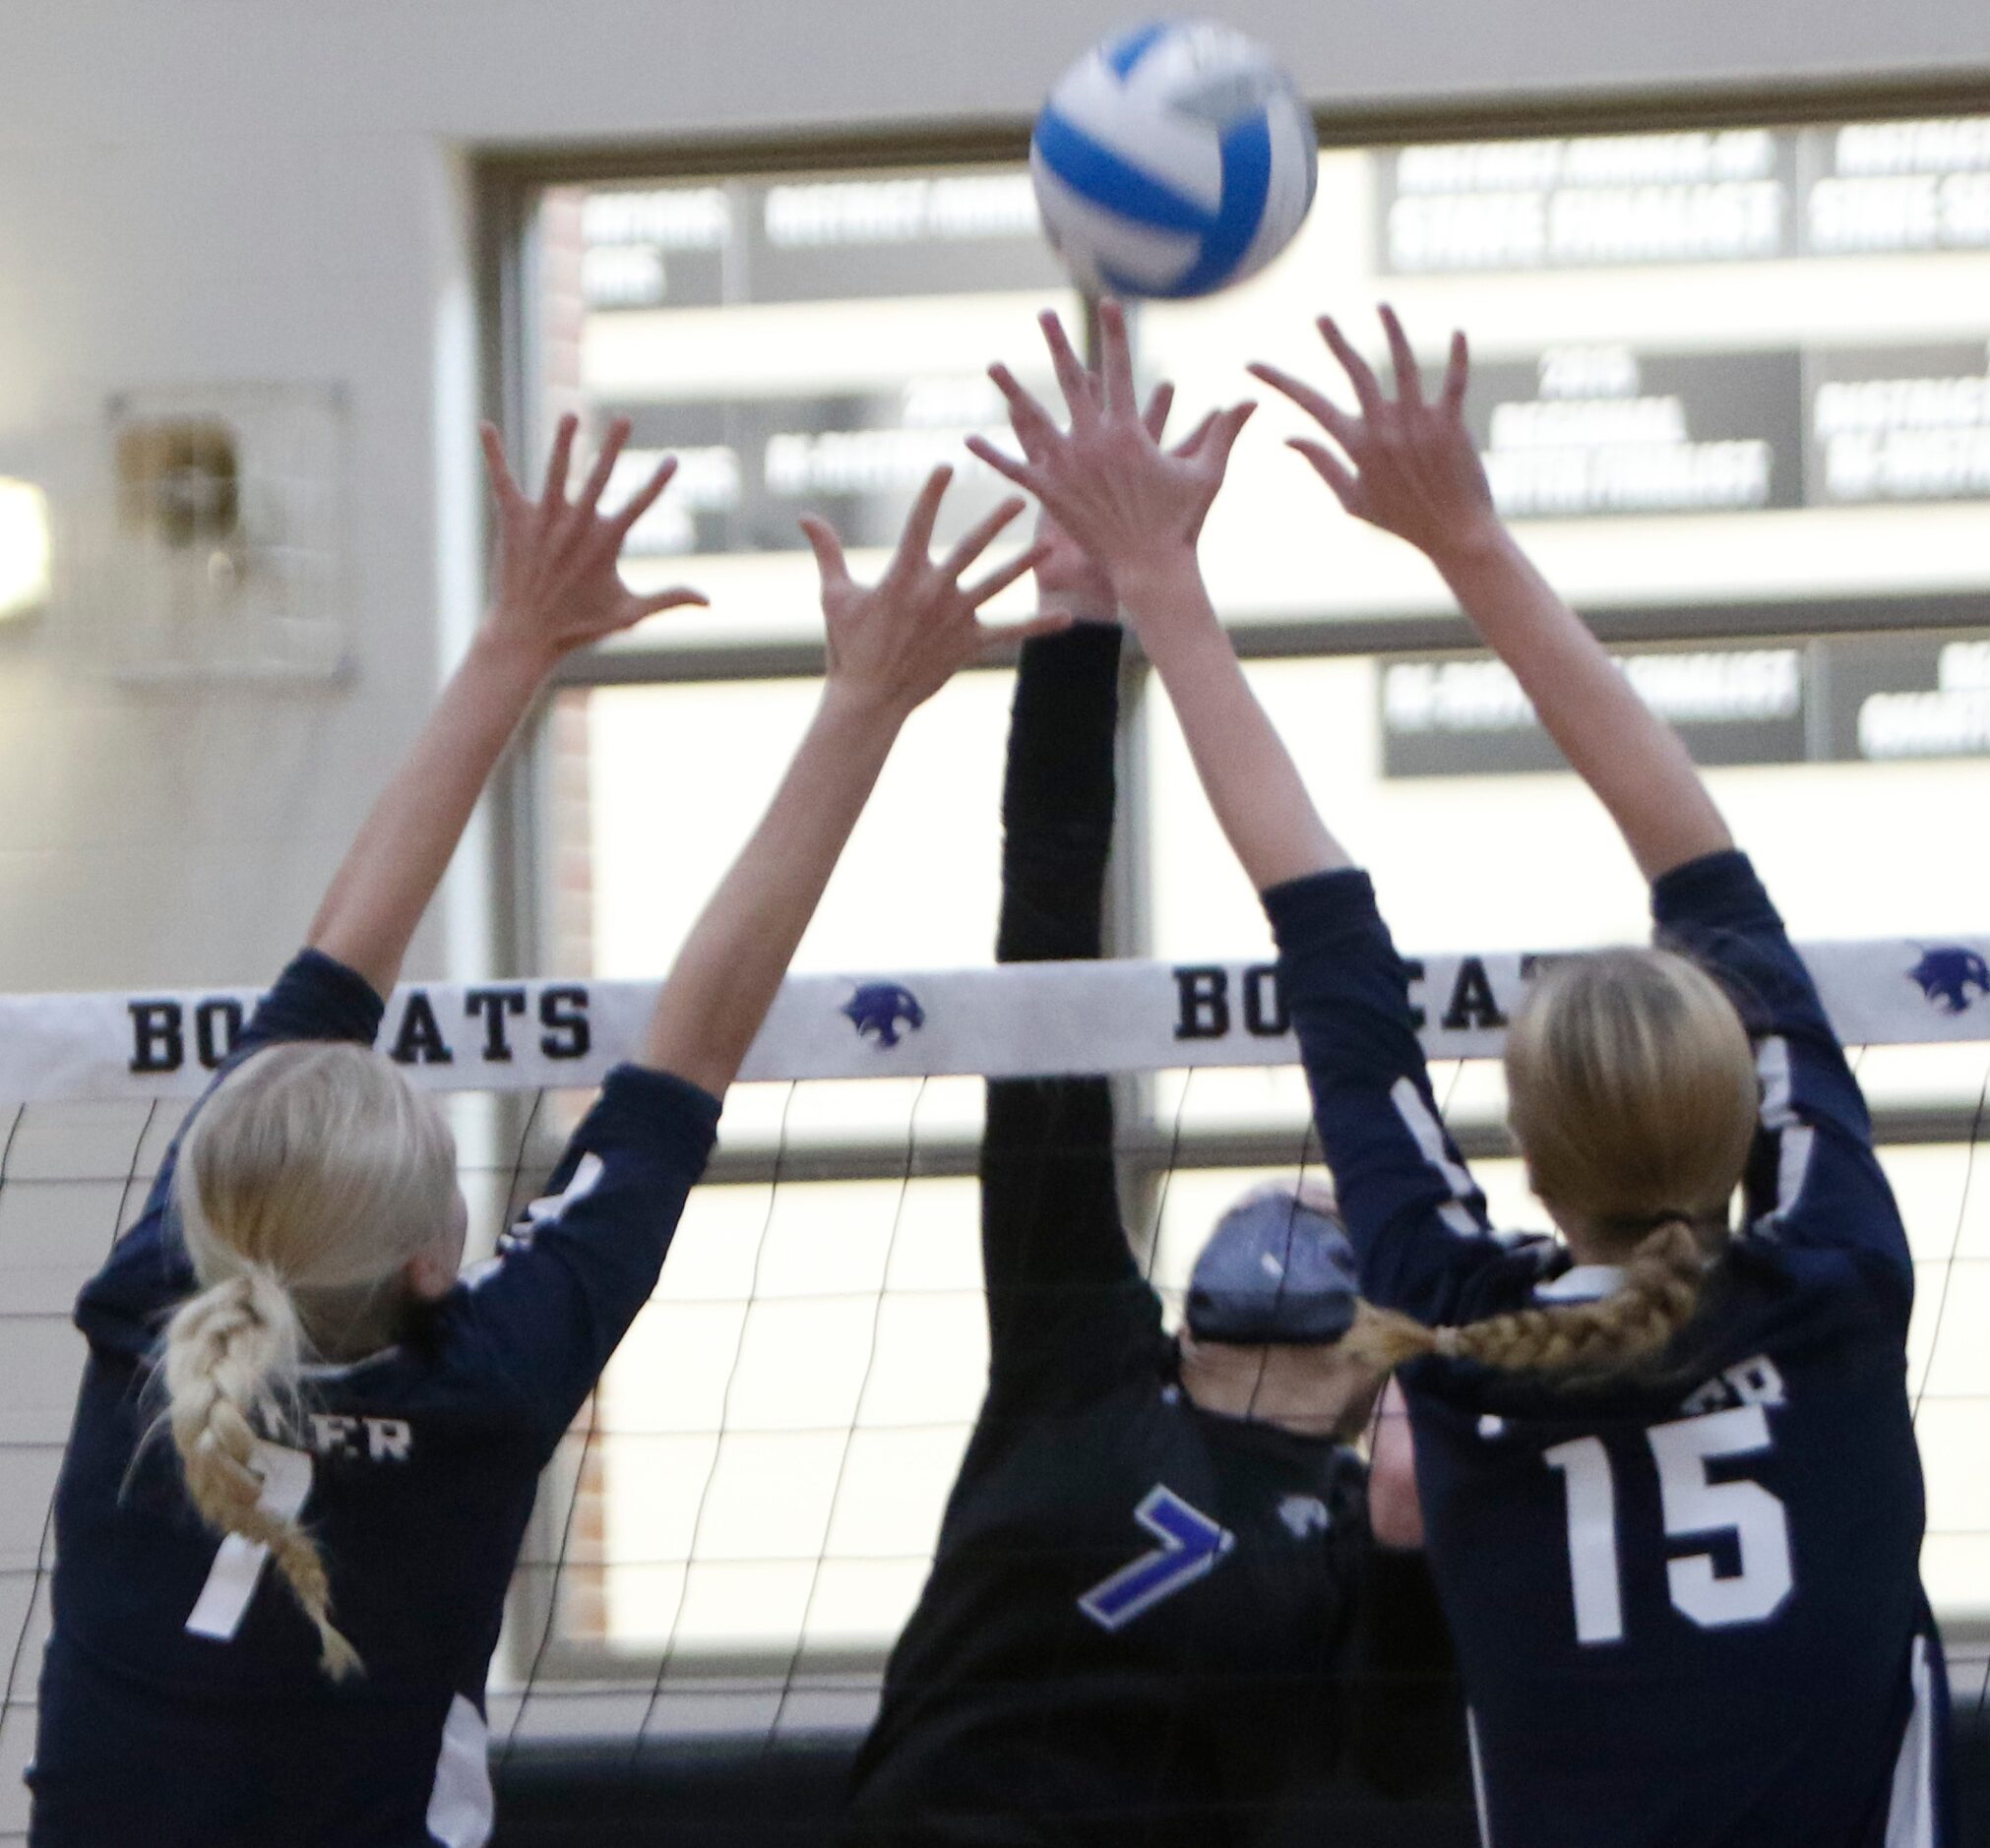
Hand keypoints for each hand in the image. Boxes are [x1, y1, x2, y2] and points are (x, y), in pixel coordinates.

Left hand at [479, 413, 705, 667]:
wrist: (525, 634)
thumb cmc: (579, 625)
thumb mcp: (629, 614)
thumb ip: (668, 599)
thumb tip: (710, 600)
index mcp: (605, 544)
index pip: (638, 506)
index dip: (657, 484)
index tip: (672, 460)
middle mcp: (575, 527)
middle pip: (598, 479)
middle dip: (613, 448)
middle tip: (625, 419)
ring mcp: (543, 522)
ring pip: (554, 473)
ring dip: (563, 443)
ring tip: (571, 415)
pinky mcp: (514, 521)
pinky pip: (502, 481)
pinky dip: (494, 454)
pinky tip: (485, 426)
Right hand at [801, 467, 1062, 721]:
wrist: (869, 698)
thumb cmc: (848, 646)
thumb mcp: (834, 596)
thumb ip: (827, 551)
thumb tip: (805, 517)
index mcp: (902, 574)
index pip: (918, 522)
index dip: (932, 492)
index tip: (946, 466)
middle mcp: (934, 591)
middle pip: (971, 547)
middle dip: (995, 520)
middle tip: (1019, 497)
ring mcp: (956, 618)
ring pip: (996, 583)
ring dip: (1024, 562)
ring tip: (1048, 545)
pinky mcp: (969, 643)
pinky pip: (1009, 632)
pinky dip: (1038, 625)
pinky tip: (1067, 618)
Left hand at [968, 302, 1252, 587]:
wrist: (1151, 569)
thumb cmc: (1182, 524)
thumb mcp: (1208, 474)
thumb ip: (1225, 432)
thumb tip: (1253, 398)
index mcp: (1128, 431)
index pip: (1121, 370)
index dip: (1114, 334)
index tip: (1106, 303)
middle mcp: (1093, 441)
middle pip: (1072, 382)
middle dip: (1058, 344)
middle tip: (1044, 314)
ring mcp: (1068, 467)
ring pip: (1034, 420)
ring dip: (1013, 391)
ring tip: (993, 364)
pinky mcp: (1051, 495)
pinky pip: (1017, 470)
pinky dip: (994, 455)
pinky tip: (968, 441)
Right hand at [1249, 306, 1499, 565]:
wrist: (1455, 535)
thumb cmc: (1402, 520)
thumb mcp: (1352, 500)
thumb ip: (1321, 464)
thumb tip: (1288, 438)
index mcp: (1356, 446)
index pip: (1310, 405)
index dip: (1279, 382)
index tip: (1252, 365)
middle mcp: (1384, 430)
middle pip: (1357, 373)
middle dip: (1336, 342)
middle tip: (1321, 317)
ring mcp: (1419, 425)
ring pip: (1404, 367)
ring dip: (1393, 332)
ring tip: (1382, 305)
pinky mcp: (1451, 425)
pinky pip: (1454, 383)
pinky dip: (1457, 357)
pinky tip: (1457, 331)